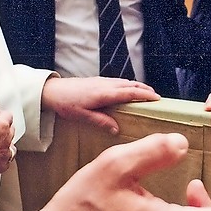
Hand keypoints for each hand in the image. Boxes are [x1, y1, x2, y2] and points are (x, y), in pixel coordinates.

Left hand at [41, 76, 158, 133]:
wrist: (52, 90)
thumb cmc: (66, 104)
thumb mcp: (82, 116)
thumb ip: (101, 121)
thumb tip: (117, 129)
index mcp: (104, 94)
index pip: (129, 93)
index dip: (144, 95)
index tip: (157, 99)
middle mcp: (105, 85)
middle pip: (130, 85)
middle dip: (145, 89)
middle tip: (157, 97)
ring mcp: (102, 81)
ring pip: (125, 82)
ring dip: (137, 86)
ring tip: (147, 92)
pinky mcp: (98, 81)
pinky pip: (118, 81)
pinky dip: (128, 84)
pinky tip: (129, 89)